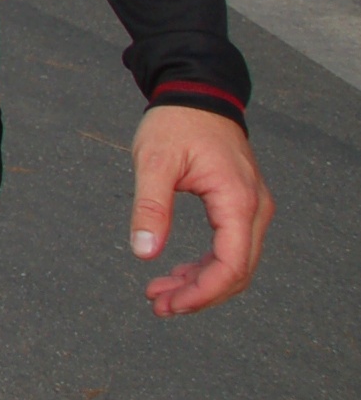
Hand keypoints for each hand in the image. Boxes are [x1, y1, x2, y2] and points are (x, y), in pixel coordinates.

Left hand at [129, 104, 272, 315]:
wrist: (197, 93)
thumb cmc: (176, 123)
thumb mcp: (154, 162)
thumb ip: (150, 208)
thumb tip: (145, 253)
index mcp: (238, 200)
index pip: (231, 264)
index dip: (203, 292)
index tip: (170, 305)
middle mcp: (254, 208)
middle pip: (237, 271)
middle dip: (199, 295)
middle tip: (158, 305)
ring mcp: (252, 208)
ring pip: (235, 263)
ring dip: (201, 283)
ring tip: (160, 295)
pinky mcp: (241, 206)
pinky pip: (230, 247)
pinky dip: (206, 265)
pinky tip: (177, 273)